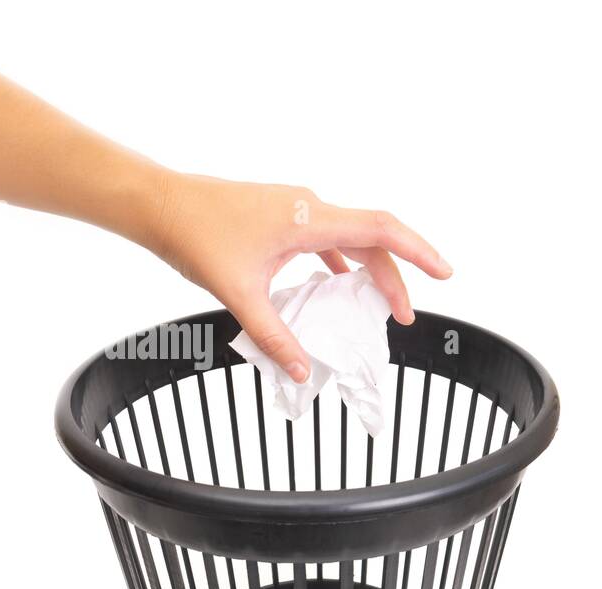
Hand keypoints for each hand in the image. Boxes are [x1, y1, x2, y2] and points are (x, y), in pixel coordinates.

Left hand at [147, 173, 451, 381]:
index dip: (418, 252)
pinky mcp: (282, 216)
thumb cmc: (193, 236)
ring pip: (351, 238)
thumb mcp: (237, 295)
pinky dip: (343, 264)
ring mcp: (296, 209)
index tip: (445, 273)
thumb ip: (274, 337)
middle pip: (372, 240)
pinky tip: (338, 286)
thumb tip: (301, 373)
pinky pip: (328, 239)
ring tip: (379, 306)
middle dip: (395, 278)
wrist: (157, 202)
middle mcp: (309, 208)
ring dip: (370, 270)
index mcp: (308, 220)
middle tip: (403, 318)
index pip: (381, 229)